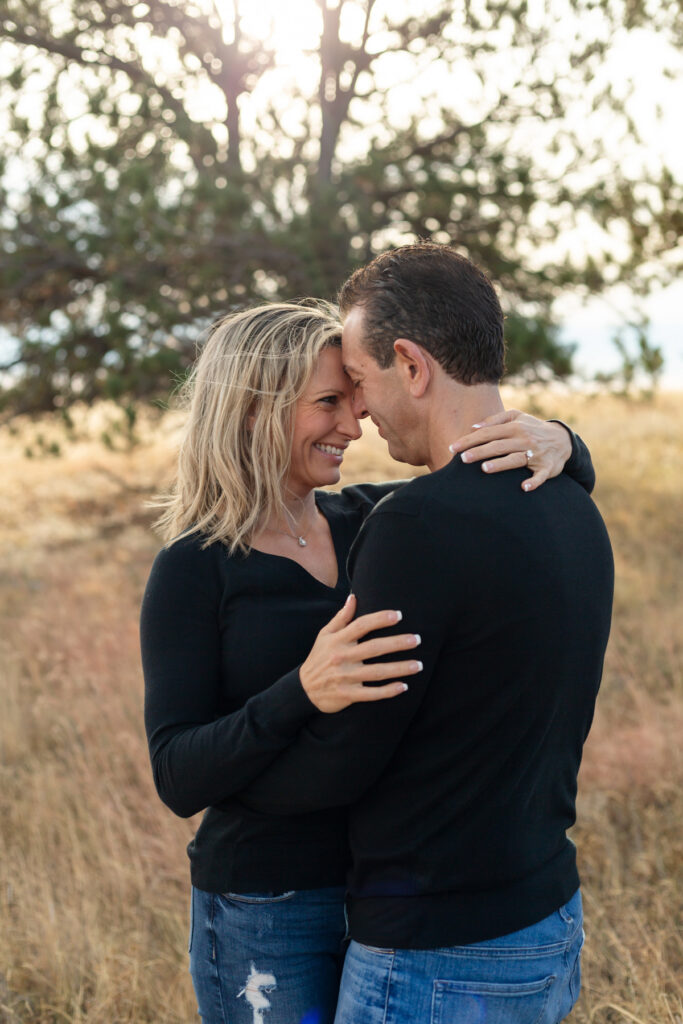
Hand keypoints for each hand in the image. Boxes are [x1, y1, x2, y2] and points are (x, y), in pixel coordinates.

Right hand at [300, 594, 421, 712]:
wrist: (304, 689)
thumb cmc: (319, 658)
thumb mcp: (325, 635)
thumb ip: (341, 617)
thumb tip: (354, 597)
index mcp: (338, 640)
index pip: (361, 625)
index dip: (380, 619)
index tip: (399, 615)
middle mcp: (342, 657)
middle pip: (374, 648)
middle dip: (397, 643)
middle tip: (417, 639)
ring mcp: (346, 677)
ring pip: (377, 672)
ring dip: (400, 668)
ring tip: (418, 664)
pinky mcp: (348, 695)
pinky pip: (372, 693)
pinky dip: (388, 691)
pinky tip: (404, 686)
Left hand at [448, 410, 571, 491]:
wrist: (562, 439)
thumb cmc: (532, 428)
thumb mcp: (517, 417)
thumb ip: (495, 419)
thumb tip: (473, 426)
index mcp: (515, 427)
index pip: (488, 433)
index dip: (470, 440)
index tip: (454, 448)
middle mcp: (524, 439)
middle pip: (499, 446)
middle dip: (480, 452)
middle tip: (463, 459)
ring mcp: (536, 454)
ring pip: (516, 459)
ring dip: (502, 464)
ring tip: (485, 469)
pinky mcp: (547, 468)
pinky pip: (540, 476)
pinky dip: (534, 482)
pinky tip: (524, 487)